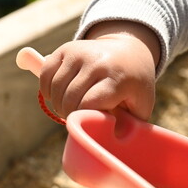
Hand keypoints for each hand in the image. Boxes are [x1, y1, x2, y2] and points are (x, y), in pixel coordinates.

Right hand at [40, 21, 158, 120]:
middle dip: (68, 114)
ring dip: (57, 103)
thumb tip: (110, 139)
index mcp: (118, 78)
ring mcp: (80, 53)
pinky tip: (55, 95)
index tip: (88, 122)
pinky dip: (46, 89)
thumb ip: (129, 125)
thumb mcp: (141, 105)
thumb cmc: (133, 85)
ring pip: (56, 87)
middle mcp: (98, 62)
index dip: (82, 118)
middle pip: (70, 97)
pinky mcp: (66, 48)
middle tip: (75, 118)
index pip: (88, 104)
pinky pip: (46, 73)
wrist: (129, 51)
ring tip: (66, 108)